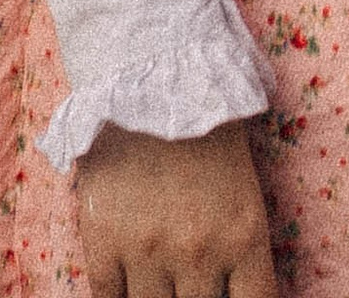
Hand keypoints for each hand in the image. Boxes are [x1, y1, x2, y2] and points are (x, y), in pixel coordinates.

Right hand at [73, 118, 275, 297]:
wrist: (149, 72)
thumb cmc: (206, 125)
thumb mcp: (244, 188)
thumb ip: (239, 248)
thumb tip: (232, 291)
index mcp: (245, 235)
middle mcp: (200, 251)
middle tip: (188, 283)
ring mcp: (149, 250)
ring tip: (159, 279)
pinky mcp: (104, 242)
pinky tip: (126, 287)